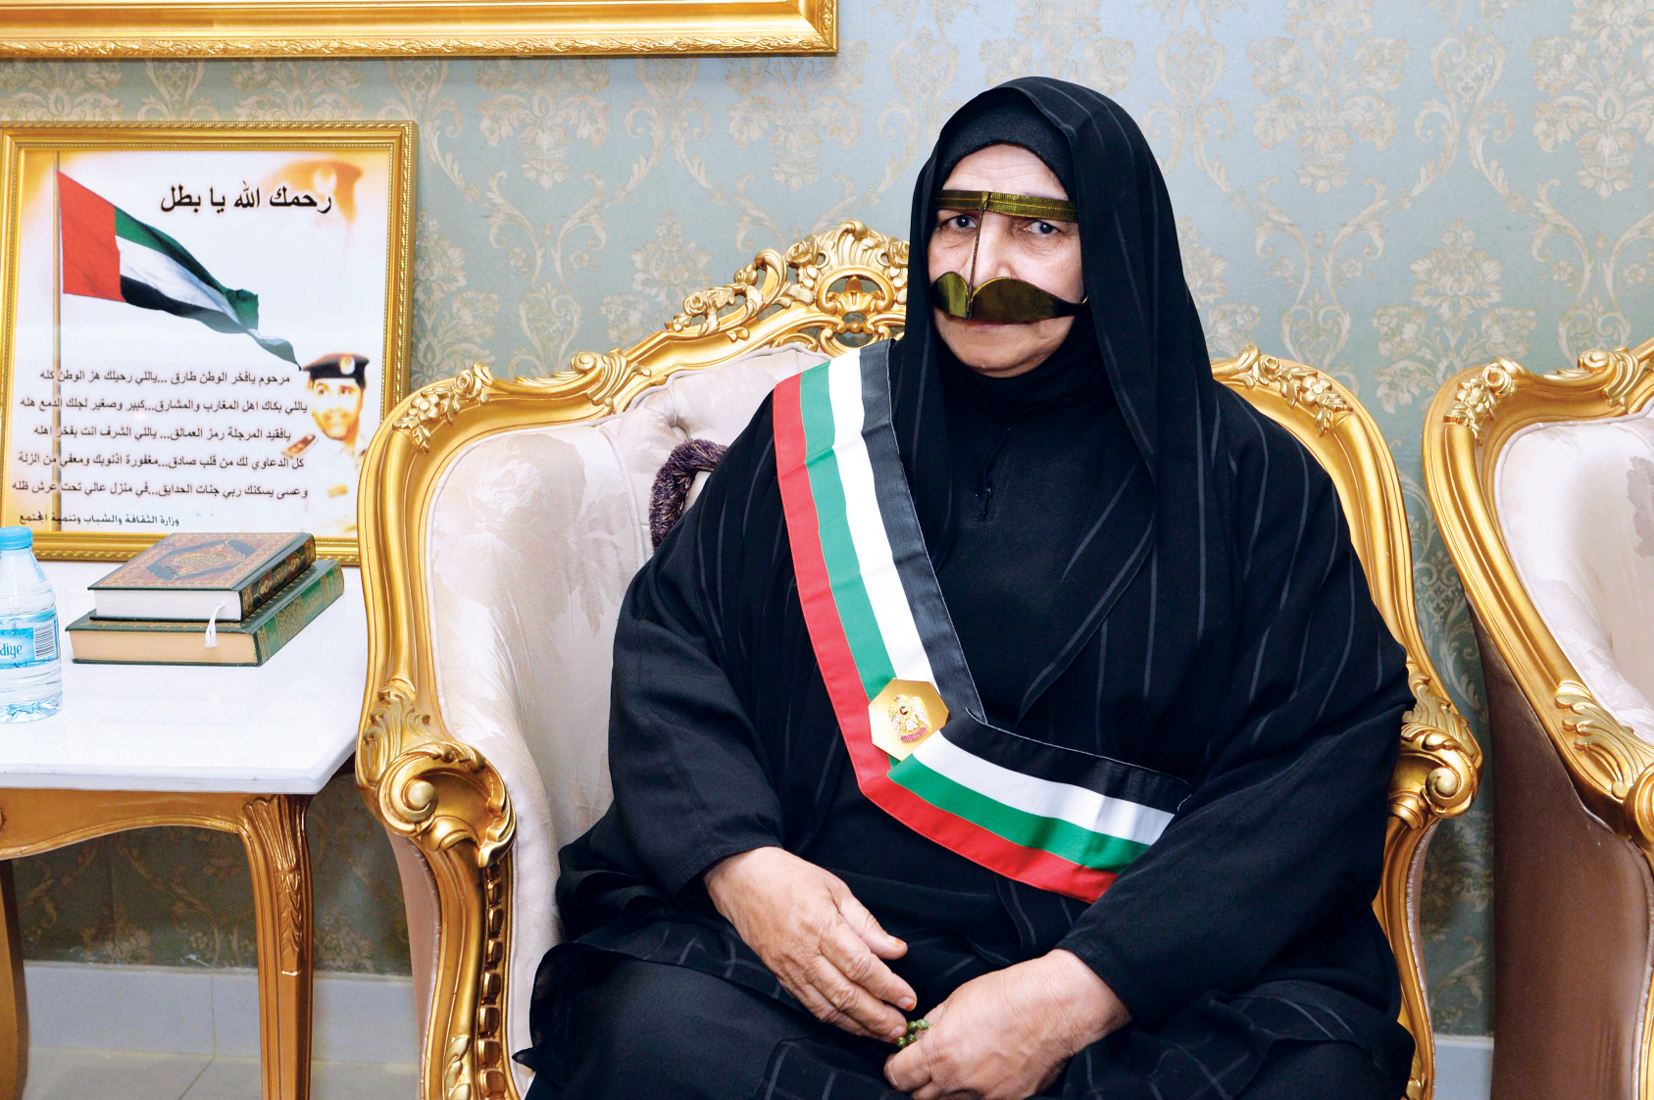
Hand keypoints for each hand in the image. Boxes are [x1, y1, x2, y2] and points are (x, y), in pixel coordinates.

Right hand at [703, 846, 916, 1040]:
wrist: (743, 880)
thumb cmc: (790, 878)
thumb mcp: (835, 888)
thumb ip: (866, 923)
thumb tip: (895, 950)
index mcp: (821, 926)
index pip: (861, 965)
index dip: (888, 986)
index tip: (908, 998)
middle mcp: (804, 953)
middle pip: (846, 994)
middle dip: (878, 1016)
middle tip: (901, 1027)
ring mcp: (790, 969)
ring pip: (829, 1008)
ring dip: (860, 1026)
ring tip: (884, 1033)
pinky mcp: (781, 977)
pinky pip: (811, 1006)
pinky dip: (836, 1020)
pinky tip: (854, 1025)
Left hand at [883, 950, 1129, 1099]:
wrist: (1055, 1006)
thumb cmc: (1009, 995)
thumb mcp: (957, 998)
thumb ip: (932, 1024)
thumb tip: (919, 1037)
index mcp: (940, 1053)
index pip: (898, 1077)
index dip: (895, 1067)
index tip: (899, 1059)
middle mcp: (958, 1081)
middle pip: (919, 1096)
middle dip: (916, 1080)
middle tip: (925, 1062)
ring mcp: (985, 1095)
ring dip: (944, 1089)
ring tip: (957, 1063)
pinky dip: (973, 1091)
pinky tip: (982, 1069)